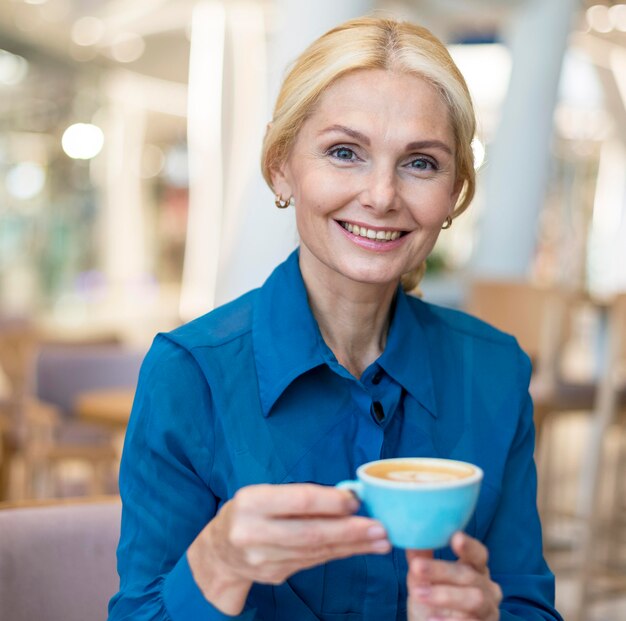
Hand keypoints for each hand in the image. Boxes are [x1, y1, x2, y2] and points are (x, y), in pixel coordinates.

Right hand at [188, 483, 390, 614]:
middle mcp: (254, 532)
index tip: (356, 501)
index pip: (300, 501)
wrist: (219, 552)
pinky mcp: (276, 575)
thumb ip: (300, 496)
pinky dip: (339, 554)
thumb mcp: (264, 494)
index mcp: (252, 501)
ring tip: (380, 540)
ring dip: (352, 546)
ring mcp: (264, 559)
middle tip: (380, 528)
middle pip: (311, 532)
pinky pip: (313, 562)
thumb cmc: (249, 512)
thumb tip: (347, 498)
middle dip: (350, 531)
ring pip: (316, 551)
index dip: (331, 502)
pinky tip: (360, 548)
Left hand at [407, 532, 501, 620]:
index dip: (469, 545)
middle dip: (441, 570)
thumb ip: (419, 558)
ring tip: (419, 594)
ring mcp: (489, 612)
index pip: (478, 553)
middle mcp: (488, 588)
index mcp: (475, 570)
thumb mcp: (421, 580)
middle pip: (469, 575)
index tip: (455, 537)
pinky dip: (450, 620)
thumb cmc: (430, 603)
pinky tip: (432, 619)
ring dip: (445, 595)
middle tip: (417, 567)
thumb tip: (411, 537)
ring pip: (475, 598)